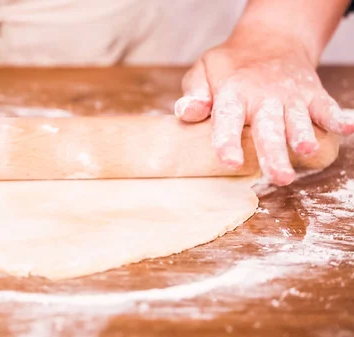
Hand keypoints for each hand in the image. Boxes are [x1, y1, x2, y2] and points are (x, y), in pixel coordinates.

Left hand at [174, 31, 352, 185]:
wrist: (271, 40)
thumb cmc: (230, 65)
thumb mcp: (203, 71)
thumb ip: (194, 93)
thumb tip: (189, 112)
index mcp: (233, 93)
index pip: (228, 119)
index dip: (228, 141)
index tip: (230, 162)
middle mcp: (263, 97)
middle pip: (268, 128)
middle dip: (273, 153)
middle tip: (278, 177)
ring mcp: (290, 96)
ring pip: (297, 121)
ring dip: (303, 136)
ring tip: (308, 151)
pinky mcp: (312, 95)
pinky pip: (326, 107)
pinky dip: (337, 118)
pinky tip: (347, 129)